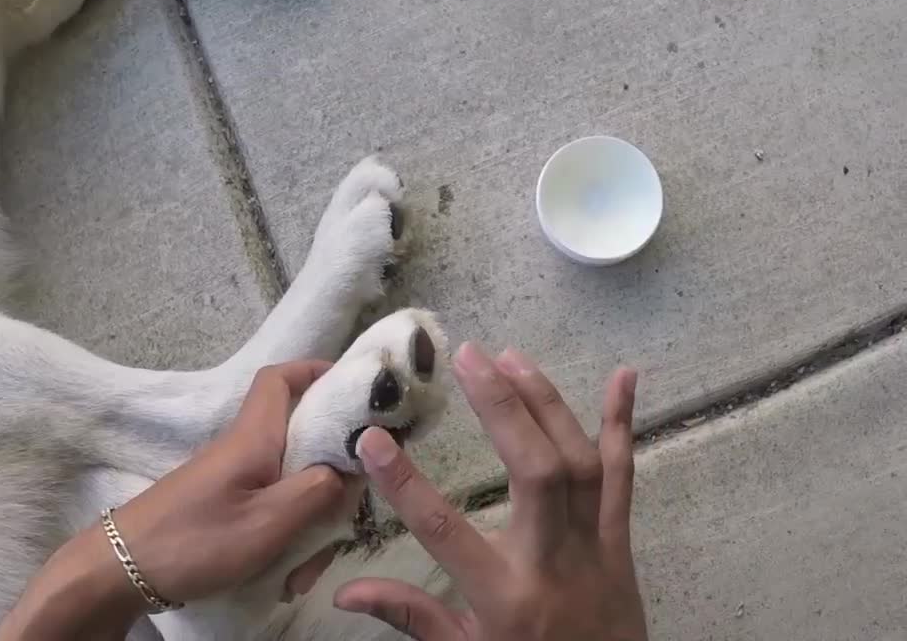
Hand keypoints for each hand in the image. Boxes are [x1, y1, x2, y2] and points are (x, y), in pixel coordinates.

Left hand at [0, 361, 362, 639]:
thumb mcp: (268, 522)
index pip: (281, 378)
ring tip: (301, 573)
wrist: (119, 572)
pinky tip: (282, 578)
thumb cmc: (194, 540)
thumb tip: (348, 469)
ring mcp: (232, 480)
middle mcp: (243, 449)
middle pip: (302, 443)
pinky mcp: (222, 507)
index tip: (356, 392)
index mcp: (254, 438)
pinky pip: (269, 512)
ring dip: (307, 527)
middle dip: (330, 482)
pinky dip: (283, 541)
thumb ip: (317, 491)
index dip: (317, 372)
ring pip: (290, 487)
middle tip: (343, 521)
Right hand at [333, 343, 647, 640]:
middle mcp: (552, 562)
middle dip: (502, 408)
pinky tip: (624, 377)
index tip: (371, 438)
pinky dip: (623, 423)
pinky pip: (625, 475)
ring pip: (578, 462)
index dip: (404, 483)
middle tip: (468, 356)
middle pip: (534, 472)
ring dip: (545, 402)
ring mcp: (594, 545)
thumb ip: (411, 616)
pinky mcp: (620, 539)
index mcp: (504, 596)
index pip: (444, 531)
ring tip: (510, 357)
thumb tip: (345, 591)